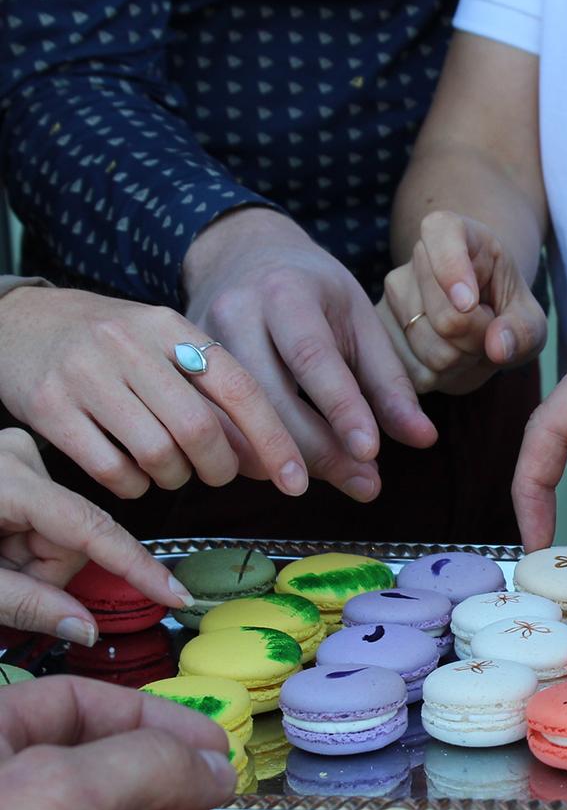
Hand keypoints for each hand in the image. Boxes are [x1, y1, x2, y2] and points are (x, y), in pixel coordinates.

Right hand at [0, 285, 307, 499]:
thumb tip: (270, 452)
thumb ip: (210, 385)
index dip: (274, 440)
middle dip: (220, 467)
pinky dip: (134, 486)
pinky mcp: (51, 408)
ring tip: (170, 468)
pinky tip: (133, 474)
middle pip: (200, 430)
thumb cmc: (110, 345)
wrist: (18, 322)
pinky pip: (112, 471)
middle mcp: (128, 344)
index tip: (296, 479)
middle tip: (216, 473)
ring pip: (158, 455)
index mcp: (169, 326)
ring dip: (176, 478)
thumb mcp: (161, 341)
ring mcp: (85, 374)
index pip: (240, 388)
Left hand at [0, 428, 189, 646]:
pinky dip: (20, 541)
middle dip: (44, 570)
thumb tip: (84, 628)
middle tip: (0, 581)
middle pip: (73, 534)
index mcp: (5, 481)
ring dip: (29, 558)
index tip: (174, 594)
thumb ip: (26, 605)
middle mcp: (17, 455)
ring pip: (60, 527)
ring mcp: (14, 454)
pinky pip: (44, 514)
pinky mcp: (12, 461)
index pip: (91, 530)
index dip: (136, 568)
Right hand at [183, 208, 437, 502]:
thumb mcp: (360, 322)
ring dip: (285, 462)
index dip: (342, 409)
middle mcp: (234, 312)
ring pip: (235, 417)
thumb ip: (390, 384)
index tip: (371, 453)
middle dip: (318, 450)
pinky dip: (251, 457)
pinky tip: (287, 471)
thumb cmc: (315, 292)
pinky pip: (213, 423)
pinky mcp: (179, 367)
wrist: (243, 255)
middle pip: (270, 396)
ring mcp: (197, 340)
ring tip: (339, 480)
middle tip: (366, 485)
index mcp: (285, 292)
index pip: (313, 357)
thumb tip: (425, 440)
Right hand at [379, 212, 546, 395]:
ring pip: (435, 353)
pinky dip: (443, 378)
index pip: (442, 237)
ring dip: (463, 361)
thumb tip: (498, 347)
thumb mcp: (529, 315)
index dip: (453, 272)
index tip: (469, 302)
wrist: (479, 316)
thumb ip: (524, 329)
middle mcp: (416, 259)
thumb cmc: (504, 306)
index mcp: (451, 231)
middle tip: (487, 329)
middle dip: (480, 340)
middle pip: (449, 320)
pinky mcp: (383, 336)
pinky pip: (418, 374)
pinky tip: (449, 360)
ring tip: (468, 342)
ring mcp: (393, 298)